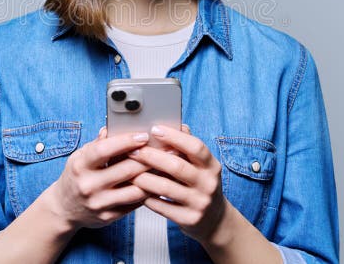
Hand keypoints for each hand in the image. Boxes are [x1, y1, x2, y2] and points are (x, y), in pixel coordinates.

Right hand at [44, 126, 153, 230]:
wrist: (64, 208)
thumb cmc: (76, 176)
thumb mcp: (80, 157)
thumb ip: (97, 143)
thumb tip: (112, 127)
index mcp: (80, 165)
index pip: (104, 150)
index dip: (126, 141)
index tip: (143, 136)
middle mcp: (88, 185)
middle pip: (125, 170)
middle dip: (147, 158)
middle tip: (164, 149)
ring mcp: (99, 203)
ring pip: (134, 190)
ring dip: (152, 177)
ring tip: (164, 166)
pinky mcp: (108, 216)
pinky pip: (134, 204)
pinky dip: (147, 192)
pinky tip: (156, 182)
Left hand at [127, 123, 227, 242]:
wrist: (214, 220)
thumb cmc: (200, 185)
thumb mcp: (202, 166)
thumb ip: (187, 146)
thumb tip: (173, 123)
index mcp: (212, 165)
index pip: (196, 147)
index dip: (174, 137)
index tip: (154, 129)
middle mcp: (208, 183)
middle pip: (177, 166)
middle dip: (152, 157)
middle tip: (133, 151)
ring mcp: (199, 203)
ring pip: (166, 188)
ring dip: (144, 179)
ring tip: (129, 172)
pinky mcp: (189, 219)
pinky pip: (162, 207)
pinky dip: (147, 198)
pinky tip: (137, 191)